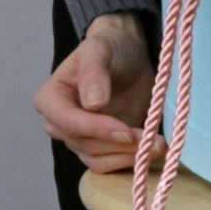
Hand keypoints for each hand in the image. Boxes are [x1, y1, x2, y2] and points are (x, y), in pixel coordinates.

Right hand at [33, 11, 165, 173]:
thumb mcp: (100, 49)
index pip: (69, 122)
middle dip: (119, 145)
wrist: (128, 53)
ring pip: (98, 159)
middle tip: (154, 141)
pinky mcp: (100, 146)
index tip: (126, 132)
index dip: (97, 129)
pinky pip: (110, 163)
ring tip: (159, 146)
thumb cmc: (110, 46)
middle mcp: (60, 124)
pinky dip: (131, 160)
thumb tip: (93, 104)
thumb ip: (93, 72)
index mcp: (51, 99)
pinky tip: (153, 152)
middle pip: (85, 145)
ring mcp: (80, 138)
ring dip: (129, 157)